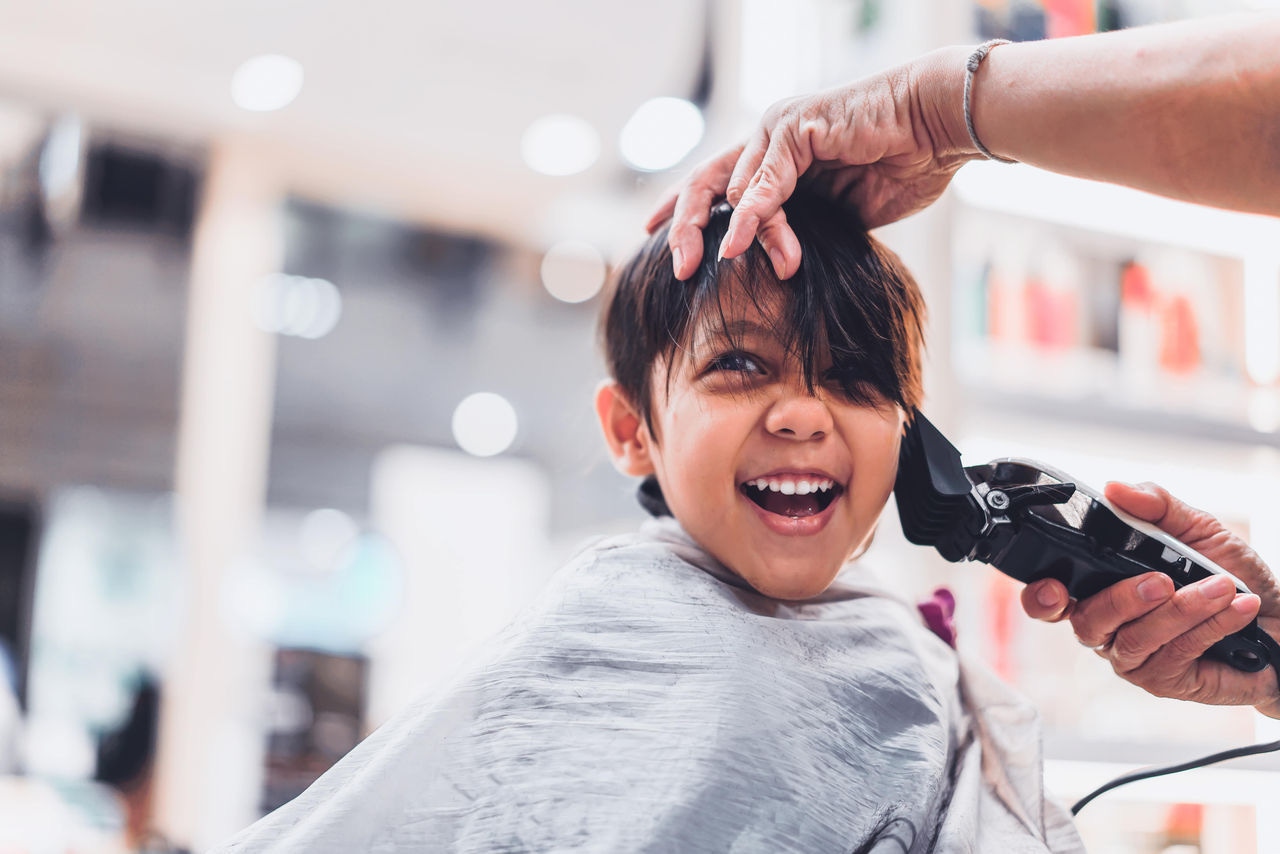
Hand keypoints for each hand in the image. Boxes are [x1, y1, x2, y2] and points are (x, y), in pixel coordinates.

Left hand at [646, 46, 976, 280]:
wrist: (939, 128)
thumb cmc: (903, 166)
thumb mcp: (840, 212)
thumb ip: (803, 227)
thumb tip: (779, 261)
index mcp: (777, 159)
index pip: (717, 185)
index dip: (687, 211)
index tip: (658, 238)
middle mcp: (770, 140)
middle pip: (708, 181)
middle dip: (685, 224)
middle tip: (675, 265)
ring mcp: (779, 129)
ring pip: (730, 183)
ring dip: (725, 231)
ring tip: (708, 264)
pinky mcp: (795, 126)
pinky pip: (765, 177)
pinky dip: (751, 213)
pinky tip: (735, 242)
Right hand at [1021, 481, 1279, 716]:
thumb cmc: (1232, 576)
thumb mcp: (1197, 528)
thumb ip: (1156, 506)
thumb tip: (1115, 488)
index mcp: (1100, 586)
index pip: (1051, 598)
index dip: (1041, 597)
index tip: (1054, 587)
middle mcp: (1108, 626)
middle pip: (1087, 621)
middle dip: (1122, 599)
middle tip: (1162, 580)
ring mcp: (1133, 657)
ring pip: (1134, 639)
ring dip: (1181, 610)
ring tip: (1222, 587)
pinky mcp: (1164, 680)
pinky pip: (1176, 653)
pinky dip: (1209, 625)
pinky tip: (1238, 607)